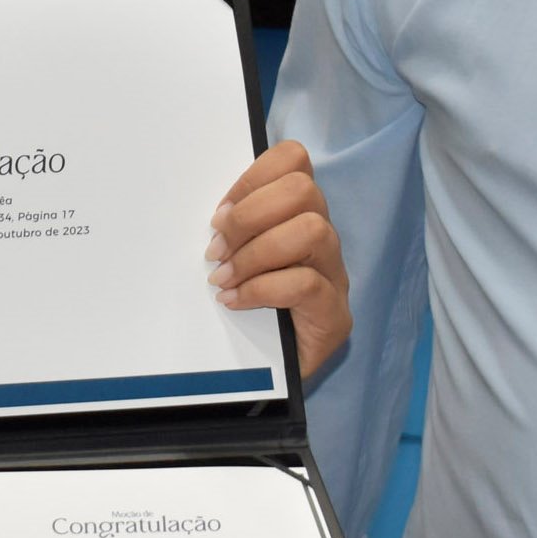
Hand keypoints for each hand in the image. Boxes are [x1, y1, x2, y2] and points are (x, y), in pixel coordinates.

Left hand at [206, 141, 350, 378]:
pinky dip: (262, 289)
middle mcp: (323, 239)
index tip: (219, 212)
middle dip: (250, 214)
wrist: (267, 377)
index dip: (252, 177)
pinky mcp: (335, 315)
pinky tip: (235, 302)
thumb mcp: (231, 261)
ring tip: (224, 277)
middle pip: (303, 190)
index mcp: (297, 215)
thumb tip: (201, 216)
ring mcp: (335, 276)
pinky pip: (306, 284)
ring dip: (256, 252)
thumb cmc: (246, 311)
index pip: (293, 161)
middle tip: (217, 247)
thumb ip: (227, 232)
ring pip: (312, 231)